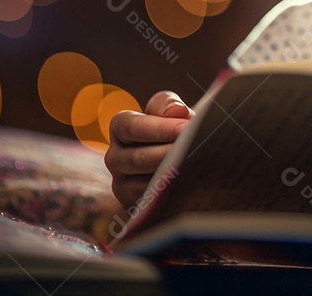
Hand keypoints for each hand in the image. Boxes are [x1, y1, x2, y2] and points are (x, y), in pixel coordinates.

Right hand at [105, 91, 192, 209]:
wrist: (173, 160)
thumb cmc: (171, 130)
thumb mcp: (169, 111)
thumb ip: (168, 105)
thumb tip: (176, 111)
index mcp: (120, 127)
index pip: (132, 126)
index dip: (160, 128)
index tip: (186, 128)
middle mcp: (114, 157)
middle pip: (138, 158)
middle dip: (168, 154)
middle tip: (195, 150)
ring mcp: (121, 184)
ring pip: (144, 183)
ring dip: (171, 177)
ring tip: (196, 168)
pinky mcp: (132, 206)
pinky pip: (151, 203)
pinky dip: (171, 195)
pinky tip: (191, 188)